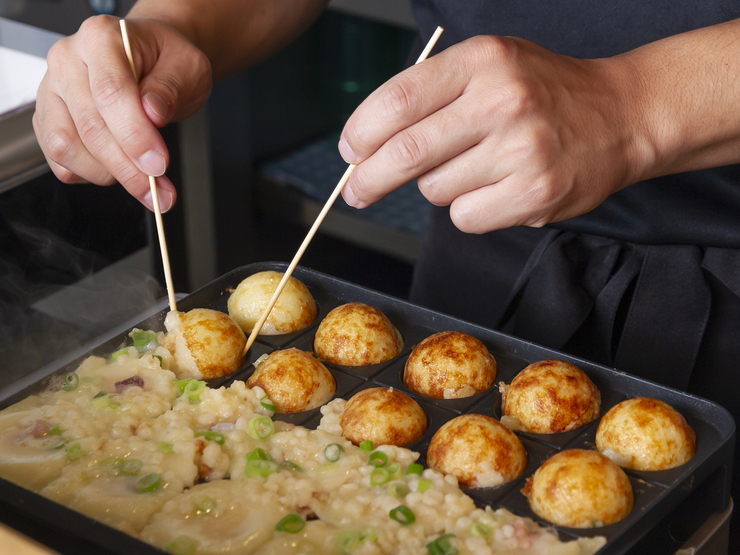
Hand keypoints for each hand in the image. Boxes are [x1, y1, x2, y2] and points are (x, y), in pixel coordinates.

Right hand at [33, 15, 211, 210]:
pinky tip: (120, 171)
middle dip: (128, 168)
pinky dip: (91, 176)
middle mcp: (67, 61)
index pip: (110, 92)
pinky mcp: (47, 120)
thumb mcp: (186, 67)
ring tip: (144, 180)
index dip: (135, 136)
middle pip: (89, 126)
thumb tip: (152, 112)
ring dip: (109, 174)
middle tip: (160, 189)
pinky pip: (59, 161)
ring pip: (66, 147)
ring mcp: (51, 92)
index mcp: (100, 38)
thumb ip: (170, 88)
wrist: (151, 59)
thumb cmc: (165, 61)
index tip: (159, 164)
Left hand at [338, 35, 644, 233]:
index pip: (398, 99)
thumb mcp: (490, 66)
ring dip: (439, 186)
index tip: (350, 151)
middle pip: (406, 152)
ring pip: (435, 190)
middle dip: (369, 179)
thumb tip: (366, 143)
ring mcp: (521, 150)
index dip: (362, 131)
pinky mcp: (535, 194)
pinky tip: (495, 188)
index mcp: (483, 60)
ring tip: (476, 166)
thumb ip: (431, 93)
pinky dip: (468, 209)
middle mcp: (502, 102)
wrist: (620, 116)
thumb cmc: (542, 93)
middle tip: (357, 191)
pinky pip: (465, 217)